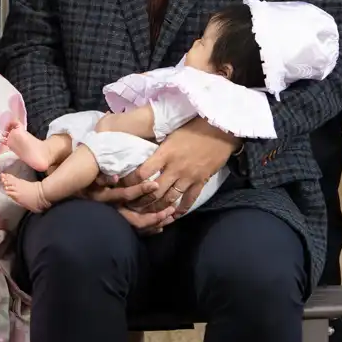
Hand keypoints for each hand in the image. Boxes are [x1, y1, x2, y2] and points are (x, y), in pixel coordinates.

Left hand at [93, 120, 238, 231]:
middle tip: (132, 206)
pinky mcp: (201, 182)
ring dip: (158, 208)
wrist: (221, 130)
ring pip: (170, 199)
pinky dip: (181, 209)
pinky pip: (189, 200)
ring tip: (149, 213)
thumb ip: (158, 147)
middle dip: (141, 201)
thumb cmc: (194, 127)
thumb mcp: (170, 133)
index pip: (142, 172)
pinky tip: (174, 215)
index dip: (129, 182)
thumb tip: (140, 154)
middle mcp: (175, 168)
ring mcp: (188, 177)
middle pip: (154, 191)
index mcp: (165, 154)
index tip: (121, 185)